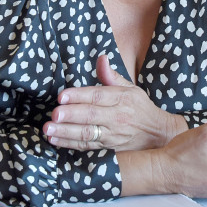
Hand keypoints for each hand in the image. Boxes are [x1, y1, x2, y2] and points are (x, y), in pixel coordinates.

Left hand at [43, 55, 187, 150]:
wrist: (157, 133)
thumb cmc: (139, 108)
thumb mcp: (130, 88)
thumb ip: (112, 76)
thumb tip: (101, 58)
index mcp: (122, 98)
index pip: (98, 96)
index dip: (79, 96)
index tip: (62, 96)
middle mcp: (117, 116)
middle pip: (91, 115)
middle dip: (71, 115)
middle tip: (54, 114)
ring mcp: (112, 134)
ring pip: (87, 133)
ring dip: (66, 132)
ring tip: (49, 129)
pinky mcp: (108, 148)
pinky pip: (87, 147)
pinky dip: (70, 144)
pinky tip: (55, 140)